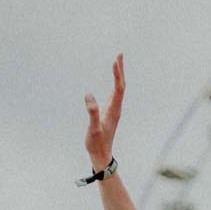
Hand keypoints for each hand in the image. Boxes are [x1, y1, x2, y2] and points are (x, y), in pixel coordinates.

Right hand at [84, 52, 124, 170]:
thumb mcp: (93, 129)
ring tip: (117, 61)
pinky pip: (114, 94)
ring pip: (118, 89)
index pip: (118, 88)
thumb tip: (88, 96)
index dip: (118, 74)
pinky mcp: (109, 112)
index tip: (116, 61)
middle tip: (119, 54)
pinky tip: (114, 79)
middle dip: (120, 70)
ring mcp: (113, 110)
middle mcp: (116, 108)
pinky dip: (115, 83)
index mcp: (113, 110)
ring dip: (118, 75)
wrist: (101, 155)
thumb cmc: (97, 143)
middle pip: (121, 86)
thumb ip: (92, 113)